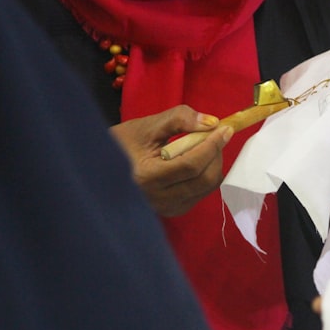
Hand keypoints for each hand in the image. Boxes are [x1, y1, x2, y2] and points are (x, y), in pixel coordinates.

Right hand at [109, 105, 232, 216]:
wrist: (103, 168)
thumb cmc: (122, 143)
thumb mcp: (147, 126)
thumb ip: (179, 119)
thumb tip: (211, 122)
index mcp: (147, 177)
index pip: (191, 165)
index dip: (212, 145)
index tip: (226, 128)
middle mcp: (158, 199)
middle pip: (204, 179)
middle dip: (216, 154)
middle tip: (216, 135)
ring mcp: (166, 208)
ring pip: (206, 188)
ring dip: (213, 164)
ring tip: (204, 145)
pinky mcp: (172, 211)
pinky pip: (200, 193)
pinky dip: (206, 174)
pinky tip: (196, 160)